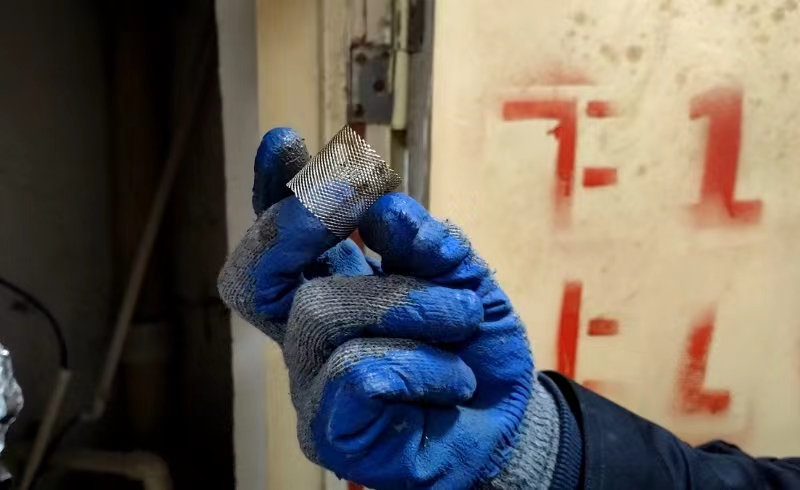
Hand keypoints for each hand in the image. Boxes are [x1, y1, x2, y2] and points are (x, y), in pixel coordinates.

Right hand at [219, 128, 565, 489]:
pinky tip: (449, 379)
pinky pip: (354, 373)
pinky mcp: (331, 434)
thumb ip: (425, 241)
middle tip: (349, 197)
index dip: (274, 191)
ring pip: (321, 312)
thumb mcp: (463, 276)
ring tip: (461, 320)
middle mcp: (310, 333)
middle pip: (255, 273)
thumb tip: (383, 210)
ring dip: (407, 302)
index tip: (284, 144)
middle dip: (295, 220)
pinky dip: (418, 365)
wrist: (511, 420)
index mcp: (334, 286)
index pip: (285, 237)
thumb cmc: (476, 346)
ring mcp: (312, 384)